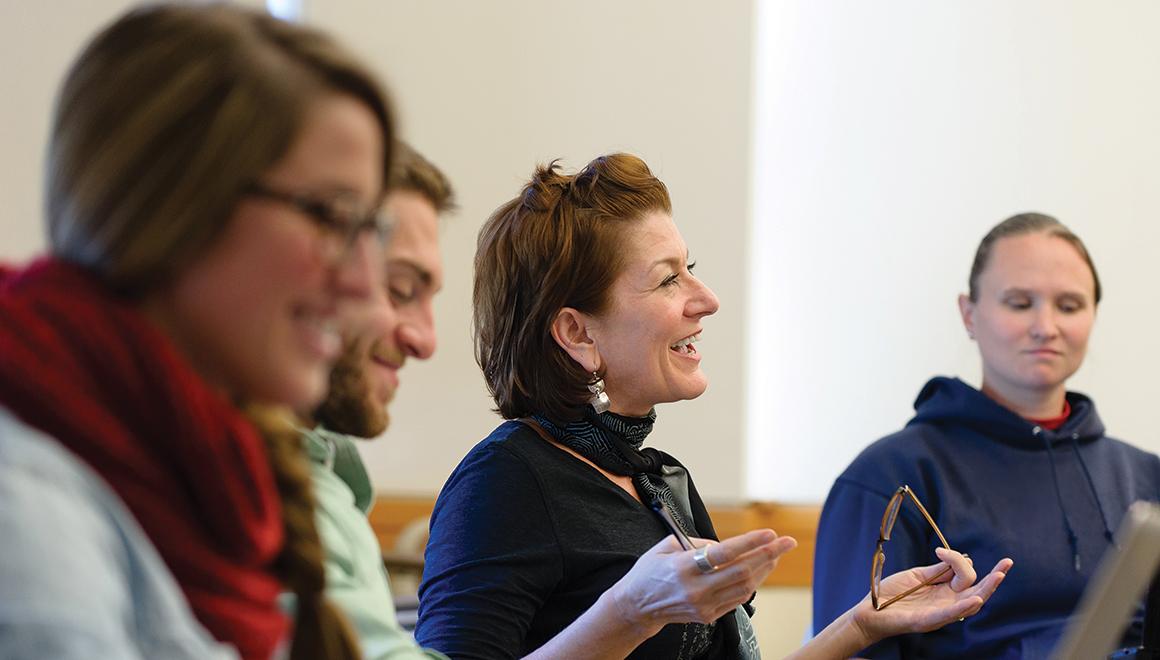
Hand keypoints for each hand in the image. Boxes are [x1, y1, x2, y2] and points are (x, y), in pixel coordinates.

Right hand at [607, 529, 796, 635]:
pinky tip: (760, 570)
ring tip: (776, 554)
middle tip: (787, 542)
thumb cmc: (650, 571)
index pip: (723, 554)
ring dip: (764, 569)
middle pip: (741, 572)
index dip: (749, 543)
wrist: (637, 606)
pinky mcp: (708, 616)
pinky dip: (752, 583)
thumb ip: (697, 542)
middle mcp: (695, 589)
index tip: (770, 533)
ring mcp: (703, 605)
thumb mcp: (666, 547)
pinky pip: (738, 599)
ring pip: (744, 587)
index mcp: (683, 567)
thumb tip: (726, 544)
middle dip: (769, 555)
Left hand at [850, 548, 1013, 645]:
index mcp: (944, 590)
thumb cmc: (892, 593)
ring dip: (984, 590)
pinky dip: (962, 607)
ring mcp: (939, 613)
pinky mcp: (927, 621)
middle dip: (993, 578)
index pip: (965, 575)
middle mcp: (946, 603)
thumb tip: (960, 559)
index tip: (938, 551)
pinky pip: (948, 614)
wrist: (870, 609)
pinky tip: (974, 598)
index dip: (958, 560)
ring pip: (968, 603)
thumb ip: (937, 570)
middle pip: (976, 590)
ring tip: (998, 577)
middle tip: (1007, 563)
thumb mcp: (916, 576)